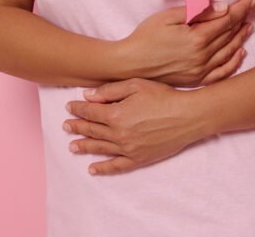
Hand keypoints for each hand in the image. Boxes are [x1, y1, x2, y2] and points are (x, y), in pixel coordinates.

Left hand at [64, 78, 207, 175]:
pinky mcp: (139, 159)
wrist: (188, 116)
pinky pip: (116, 166)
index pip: (91, 111)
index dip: (78, 109)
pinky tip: (92, 169)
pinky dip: (103, 168)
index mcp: (116, 113)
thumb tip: (87, 96)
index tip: (70, 107)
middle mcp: (118, 133)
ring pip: (100, 148)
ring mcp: (128, 148)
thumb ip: (110, 90)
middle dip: (78, 126)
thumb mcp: (136, 85)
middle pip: (92, 130)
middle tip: (66, 126)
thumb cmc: (164, 96)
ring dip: (84, 146)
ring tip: (72, 146)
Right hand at [119, 0, 254, 86]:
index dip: (240, 8)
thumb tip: (223, 7)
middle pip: (230, 34)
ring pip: (228, 52)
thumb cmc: (146, 36)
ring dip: (240, 38)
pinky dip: (233, 63)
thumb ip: (198, 11)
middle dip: (243, 19)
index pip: (227, 20)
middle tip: (251, 8)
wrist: (130, 63)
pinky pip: (221, 73)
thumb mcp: (170, 16)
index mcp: (197, 38)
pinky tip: (239, 53)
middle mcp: (202, 57)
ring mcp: (200, 71)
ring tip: (248, 26)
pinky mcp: (195, 80)